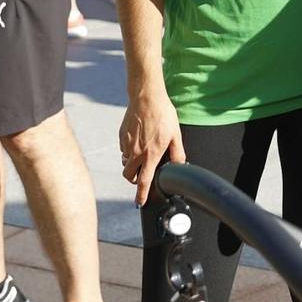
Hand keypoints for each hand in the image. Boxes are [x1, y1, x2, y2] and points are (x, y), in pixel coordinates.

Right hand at [120, 90, 185, 204]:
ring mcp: (127, 144)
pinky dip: (129, 151)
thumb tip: (180, 164)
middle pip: (129, 176)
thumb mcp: (175, 135)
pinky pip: (123, 150)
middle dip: (134, 180)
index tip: (140, 202)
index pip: (144, 181)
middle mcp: (136, 152)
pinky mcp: (121, 136)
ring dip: (132, 164)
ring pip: (125, 163)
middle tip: (142, 176)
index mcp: (150, 155)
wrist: (146, 98)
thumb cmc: (163, 115)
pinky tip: (138, 142)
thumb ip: (177, 153)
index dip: (141, 194)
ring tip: (143, 155)